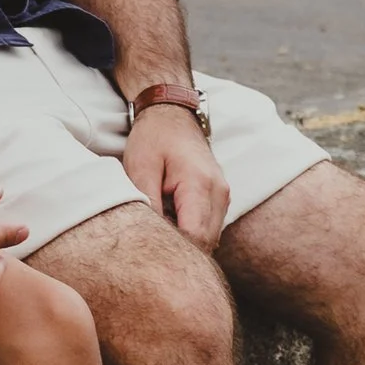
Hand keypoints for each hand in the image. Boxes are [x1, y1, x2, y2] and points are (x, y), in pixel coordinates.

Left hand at [122, 101, 228, 251]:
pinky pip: (208, 229)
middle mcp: (219, 193)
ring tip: (159, 224)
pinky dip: (190, 232)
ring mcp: (223, 197)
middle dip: (179, 248)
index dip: (172, 249)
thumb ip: (147, 204)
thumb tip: (152, 238)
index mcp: (200, 184)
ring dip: (185, 240)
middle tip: (150, 242)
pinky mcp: (220, 200)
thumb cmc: (154, 139)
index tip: (149, 250)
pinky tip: (170, 219)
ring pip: (209, 239)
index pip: (195, 236)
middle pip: (205, 243)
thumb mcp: (140, 167)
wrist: (172, 115)